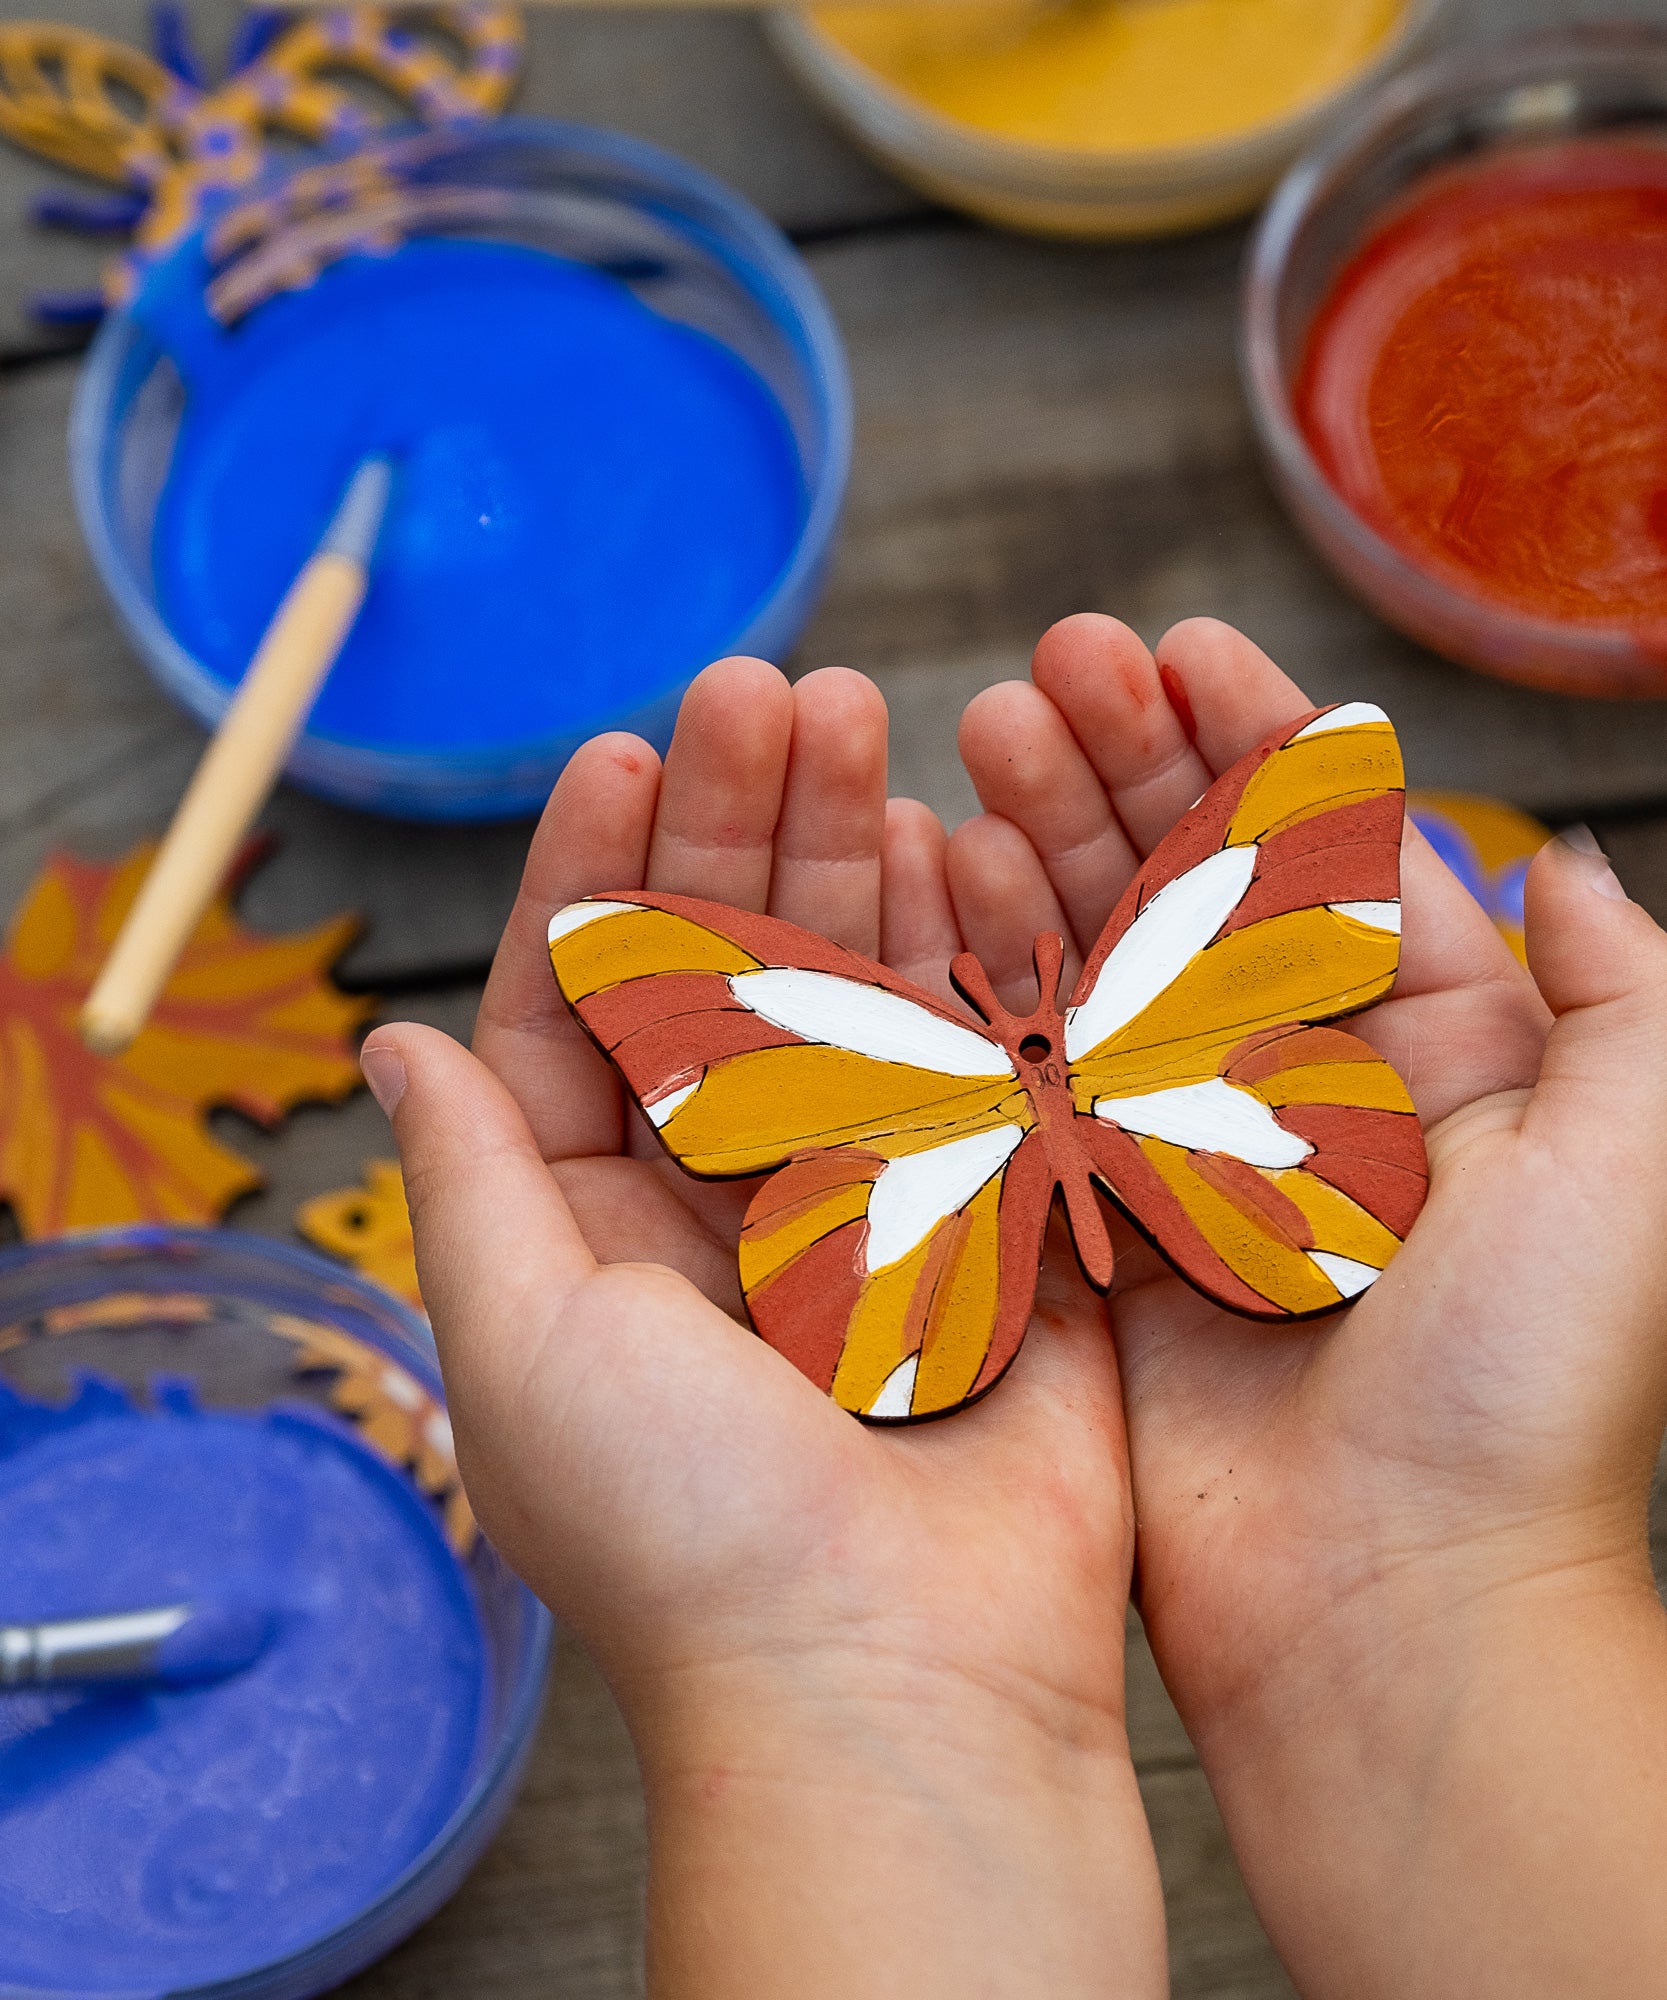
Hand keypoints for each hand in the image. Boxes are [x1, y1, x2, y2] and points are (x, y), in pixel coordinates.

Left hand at [361, 658, 1164, 1999]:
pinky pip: (978, 1052)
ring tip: (853, 717)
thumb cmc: (686, 1530)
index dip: (598, 875)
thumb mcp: (525, 1341)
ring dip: (847, 852)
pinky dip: (964, 946)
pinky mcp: (1001, 1216)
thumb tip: (398, 1038)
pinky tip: (950, 833)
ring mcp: (877, 1194)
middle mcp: (736, 1197)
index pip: (589, 1010)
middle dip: (737, 824)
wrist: (901, 1682)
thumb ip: (472, 1177)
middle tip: (764, 685)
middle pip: (731, 969)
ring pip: (853, 984)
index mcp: (605, 1225)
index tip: (620, 750)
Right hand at [955, 613, 1666, 1999]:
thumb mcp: (1632, 1166)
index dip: (1252, 745)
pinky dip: (980, 972)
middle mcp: (1296, 1096)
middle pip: (1195, 888)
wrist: (1391, 1615)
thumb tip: (1564, 855)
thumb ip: (1627, 996)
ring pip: (1098, 958)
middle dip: (1124, 764)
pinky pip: (1023, 1073)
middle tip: (1044, 665)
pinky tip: (932, 877)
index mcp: (1434, 1062)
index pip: (1326, 860)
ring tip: (979, 732)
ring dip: (1042, 840)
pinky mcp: (1088, 1230)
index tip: (1177, 647)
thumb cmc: (1524, 1395)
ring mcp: (1179, 1158)